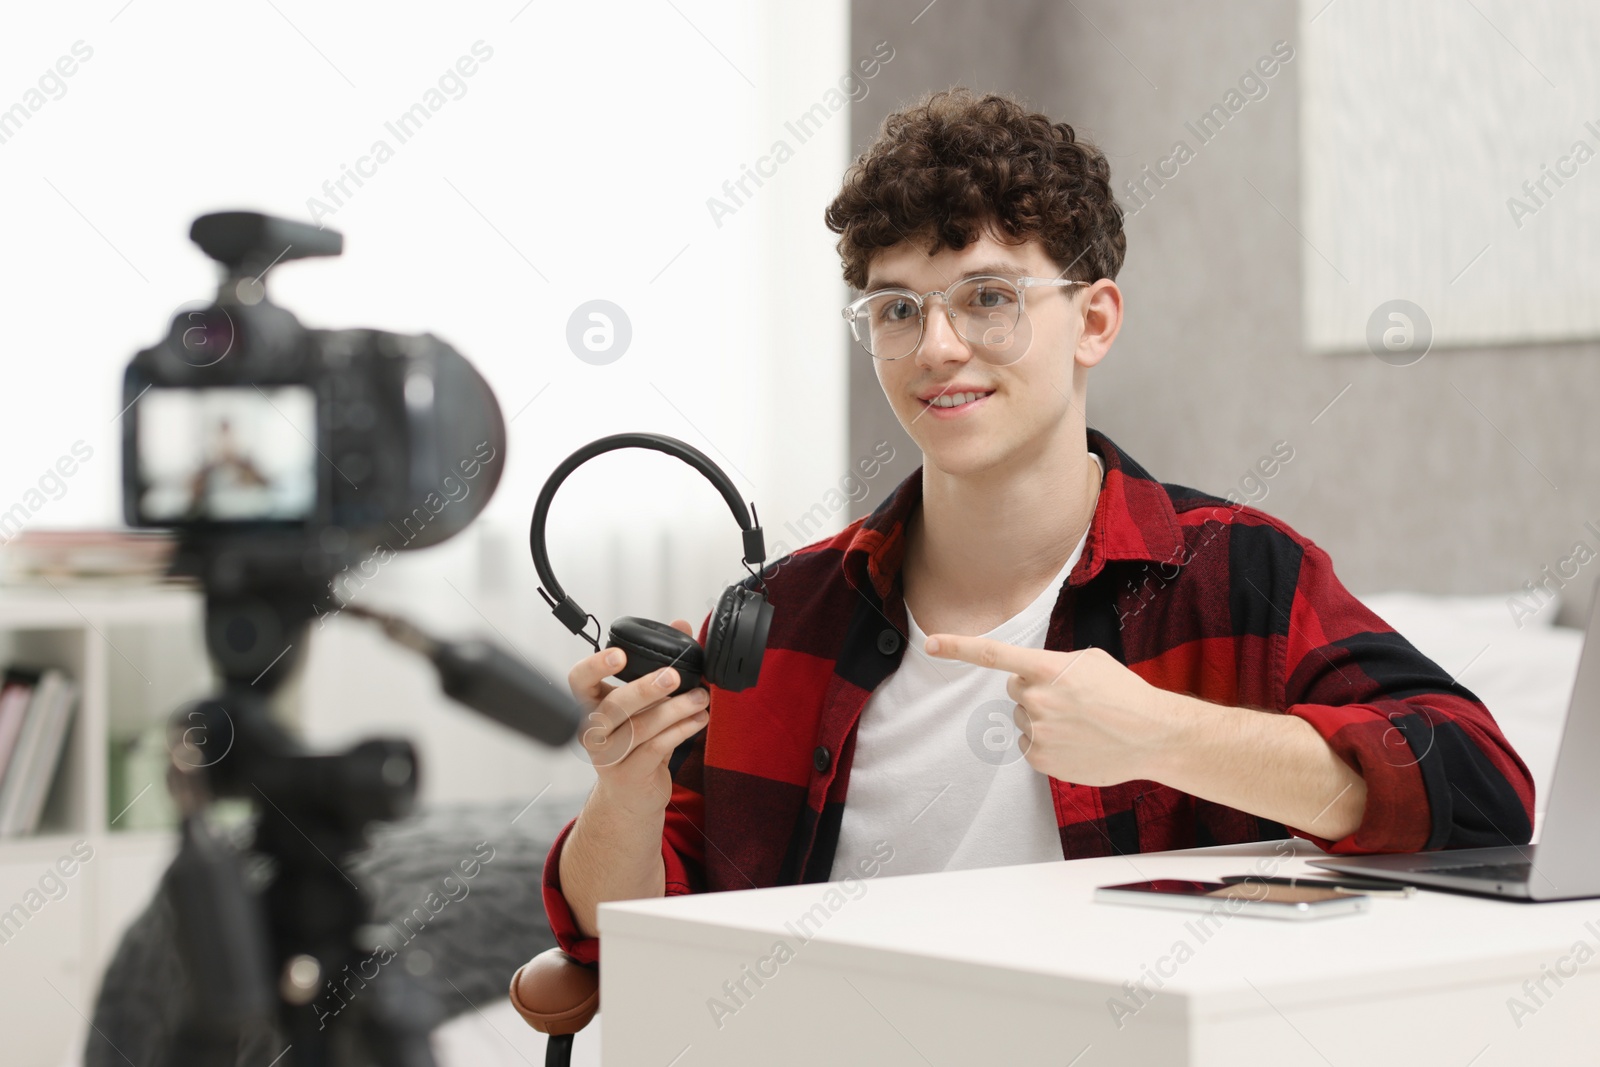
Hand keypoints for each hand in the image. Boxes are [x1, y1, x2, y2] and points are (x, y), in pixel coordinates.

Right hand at [566, 619, 709, 815]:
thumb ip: (660, 663)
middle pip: (613, 705)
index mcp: (590, 706)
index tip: (619, 654)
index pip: (578, 681)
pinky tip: (698, 719)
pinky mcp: (629, 775)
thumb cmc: (635, 743)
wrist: (630, 796)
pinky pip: (656, 748)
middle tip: (675, 676)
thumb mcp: (644, 703)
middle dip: (646, 688)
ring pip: (640, 727)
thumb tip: (681, 624)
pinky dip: (681, 730)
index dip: (594, 666)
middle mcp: (593, 731)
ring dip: (676, 709)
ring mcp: (608, 756)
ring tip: (701, 698)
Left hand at [924, 635, 1178, 785]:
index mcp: (1048, 669)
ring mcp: (1037, 731)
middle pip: (1014, 691)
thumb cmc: (1124, 694)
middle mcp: (1036, 699)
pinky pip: (1028, 745)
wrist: (1153, 735)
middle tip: (1070, 700)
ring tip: (1080, 724)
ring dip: (1043, 720)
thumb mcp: (1089, 661)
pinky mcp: (1040, 759)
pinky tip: (1076, 742)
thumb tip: (1031, 675)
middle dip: (1034, 693)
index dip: (958, 647)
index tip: (930, 643)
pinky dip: (1047, 744)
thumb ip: (1053, 664)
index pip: (994, 654)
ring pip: (1022, 720)